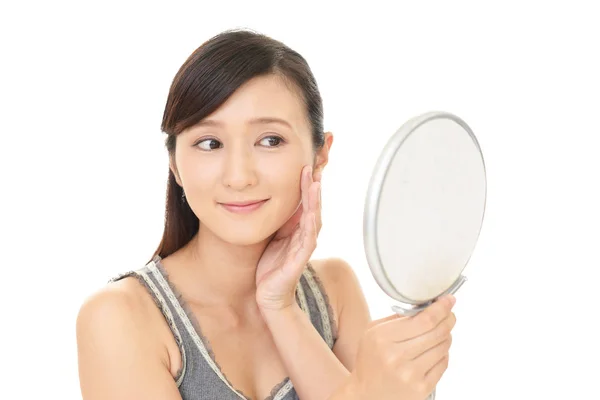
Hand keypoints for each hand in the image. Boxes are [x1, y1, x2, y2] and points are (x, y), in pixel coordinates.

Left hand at [255, 165, 321, 310]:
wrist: (270, 296)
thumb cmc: (270, 266)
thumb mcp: (272, 236)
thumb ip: (277, 220)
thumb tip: (271, 197)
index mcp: (297, 228)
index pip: (305, 201)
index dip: (307, 183)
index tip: (306, 163)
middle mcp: (305, 235)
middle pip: (313, 205)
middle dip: (314, 186)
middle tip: (314, 165)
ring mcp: (304, 247)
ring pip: (314, 219)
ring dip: (315, 201)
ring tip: (315, 183)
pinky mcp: (300, 260)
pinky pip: (308, 240)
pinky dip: (311, 225)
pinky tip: (311, 213)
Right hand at [348, 295, 456, 399]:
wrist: (367, 395)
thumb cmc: (371, 361)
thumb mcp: (372, 333)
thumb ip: (396, 319)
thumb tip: (425, 306)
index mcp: (382, 338)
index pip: (423, 320)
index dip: (441, 308)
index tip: (449, 300)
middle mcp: (397, 357)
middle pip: (437, 332)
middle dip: (448, 319)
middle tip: (450, 314)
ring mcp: (410, 375)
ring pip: (443, 347)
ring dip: (446, 336)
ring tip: (440, 333)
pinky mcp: (421, 389)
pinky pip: (443, 364)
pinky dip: (443, 354)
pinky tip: (435, 351)